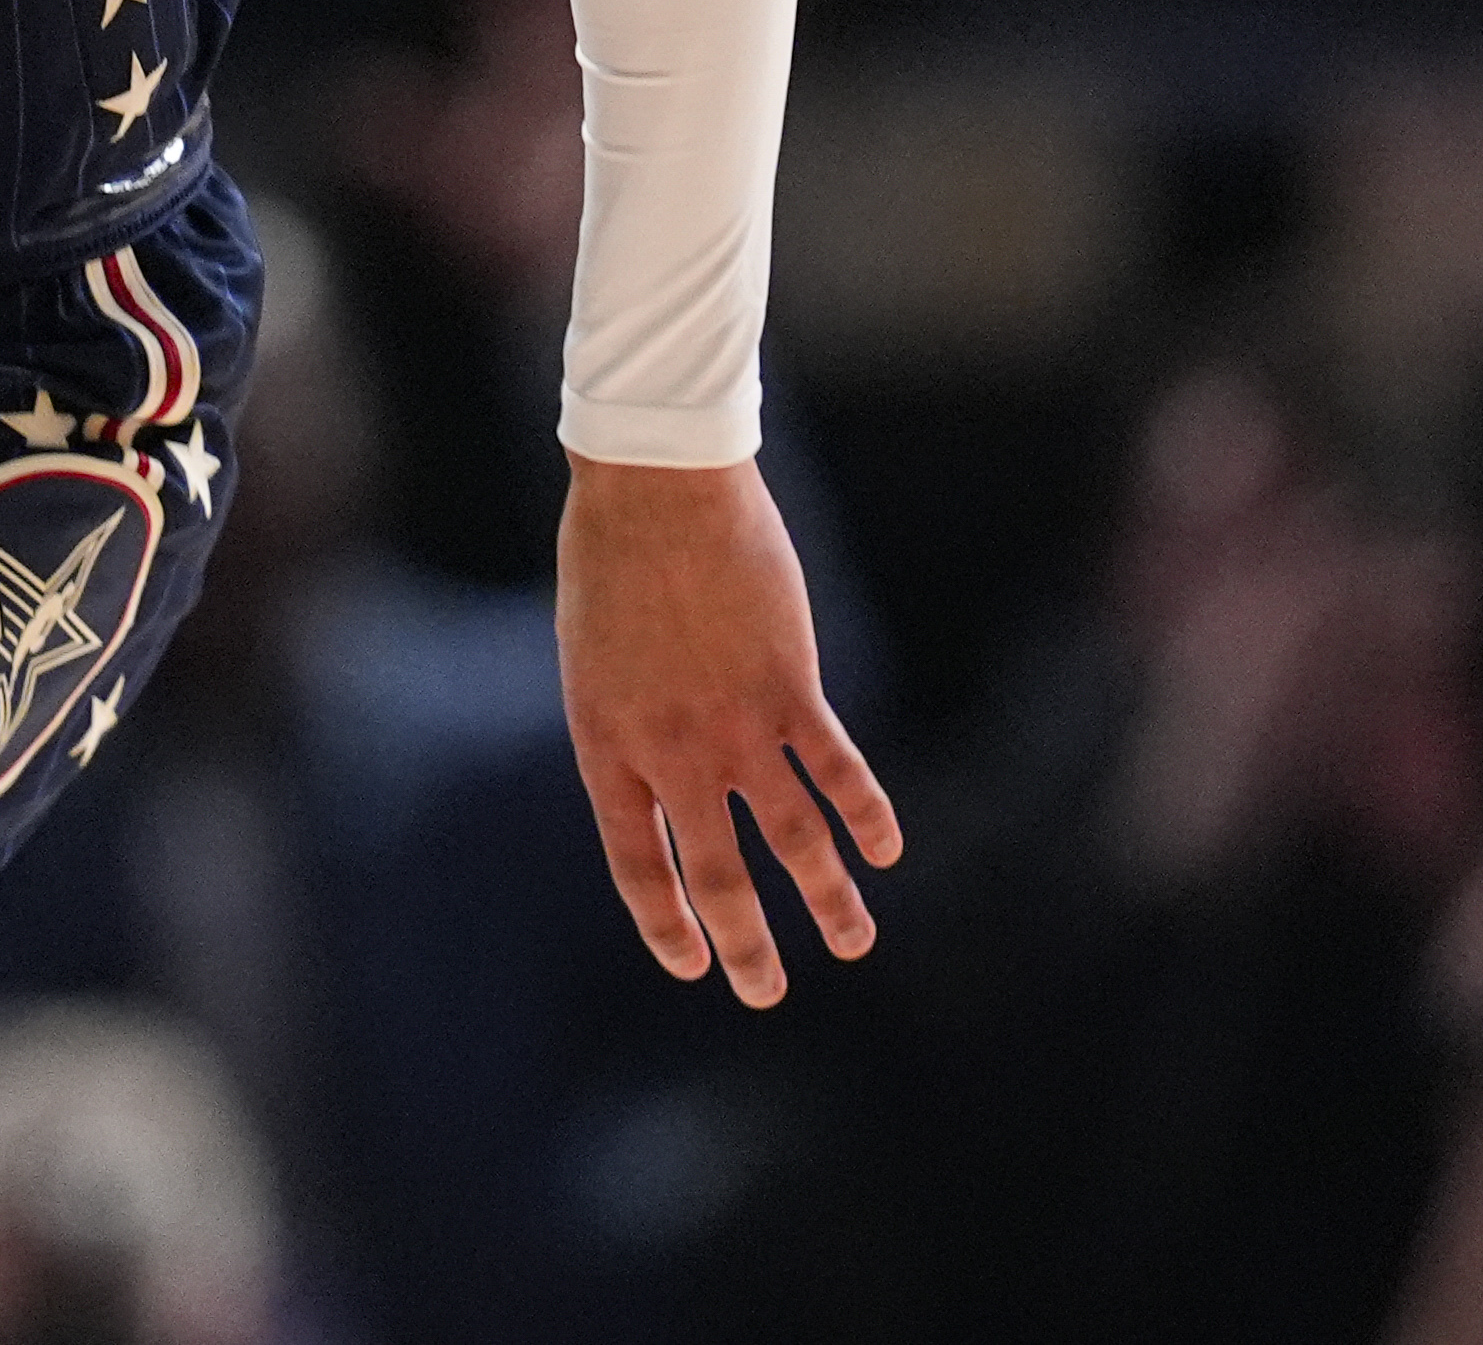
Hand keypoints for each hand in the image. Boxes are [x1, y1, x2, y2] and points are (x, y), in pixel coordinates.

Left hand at [556, 453, 900, 1005]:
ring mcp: (733, 726)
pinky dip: (866, 814)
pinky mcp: (789, 689)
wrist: (655, 487)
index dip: (666, 920)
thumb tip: (666, 769)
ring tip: (853, 945)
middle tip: (768, 993)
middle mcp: (668, 752)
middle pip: (715, 874)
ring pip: (791, 839)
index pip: (637, 863)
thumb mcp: (595, 654)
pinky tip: (887, 852)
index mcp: (605, 743)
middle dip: (748, 942)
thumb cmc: (613, 556)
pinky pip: (836, 772)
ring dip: (826, 899)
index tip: (693, 963)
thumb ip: (631, 721)